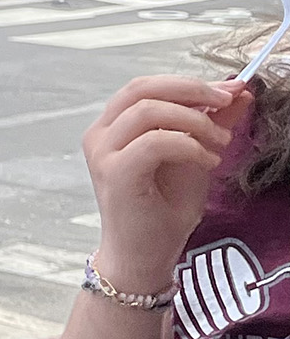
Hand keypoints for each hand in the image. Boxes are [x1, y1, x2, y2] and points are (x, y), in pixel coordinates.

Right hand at [84, 75, 251, 293]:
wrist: (144, 255)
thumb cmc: (162, 210)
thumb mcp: (194, 155)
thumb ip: (210, 122)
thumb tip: (237, 91)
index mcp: (113, 127)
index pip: (146, 86)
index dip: (189, 83)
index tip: (230, 89)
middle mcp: (101, 135)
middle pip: (142, 88)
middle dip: (191, 90)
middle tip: (227, 103)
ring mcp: (104, 154)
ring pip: (148, 110)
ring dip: (194, 120)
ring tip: (219, 143)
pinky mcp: (116, 173)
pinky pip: (156, 142)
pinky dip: (190, 146)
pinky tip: (208, 162)